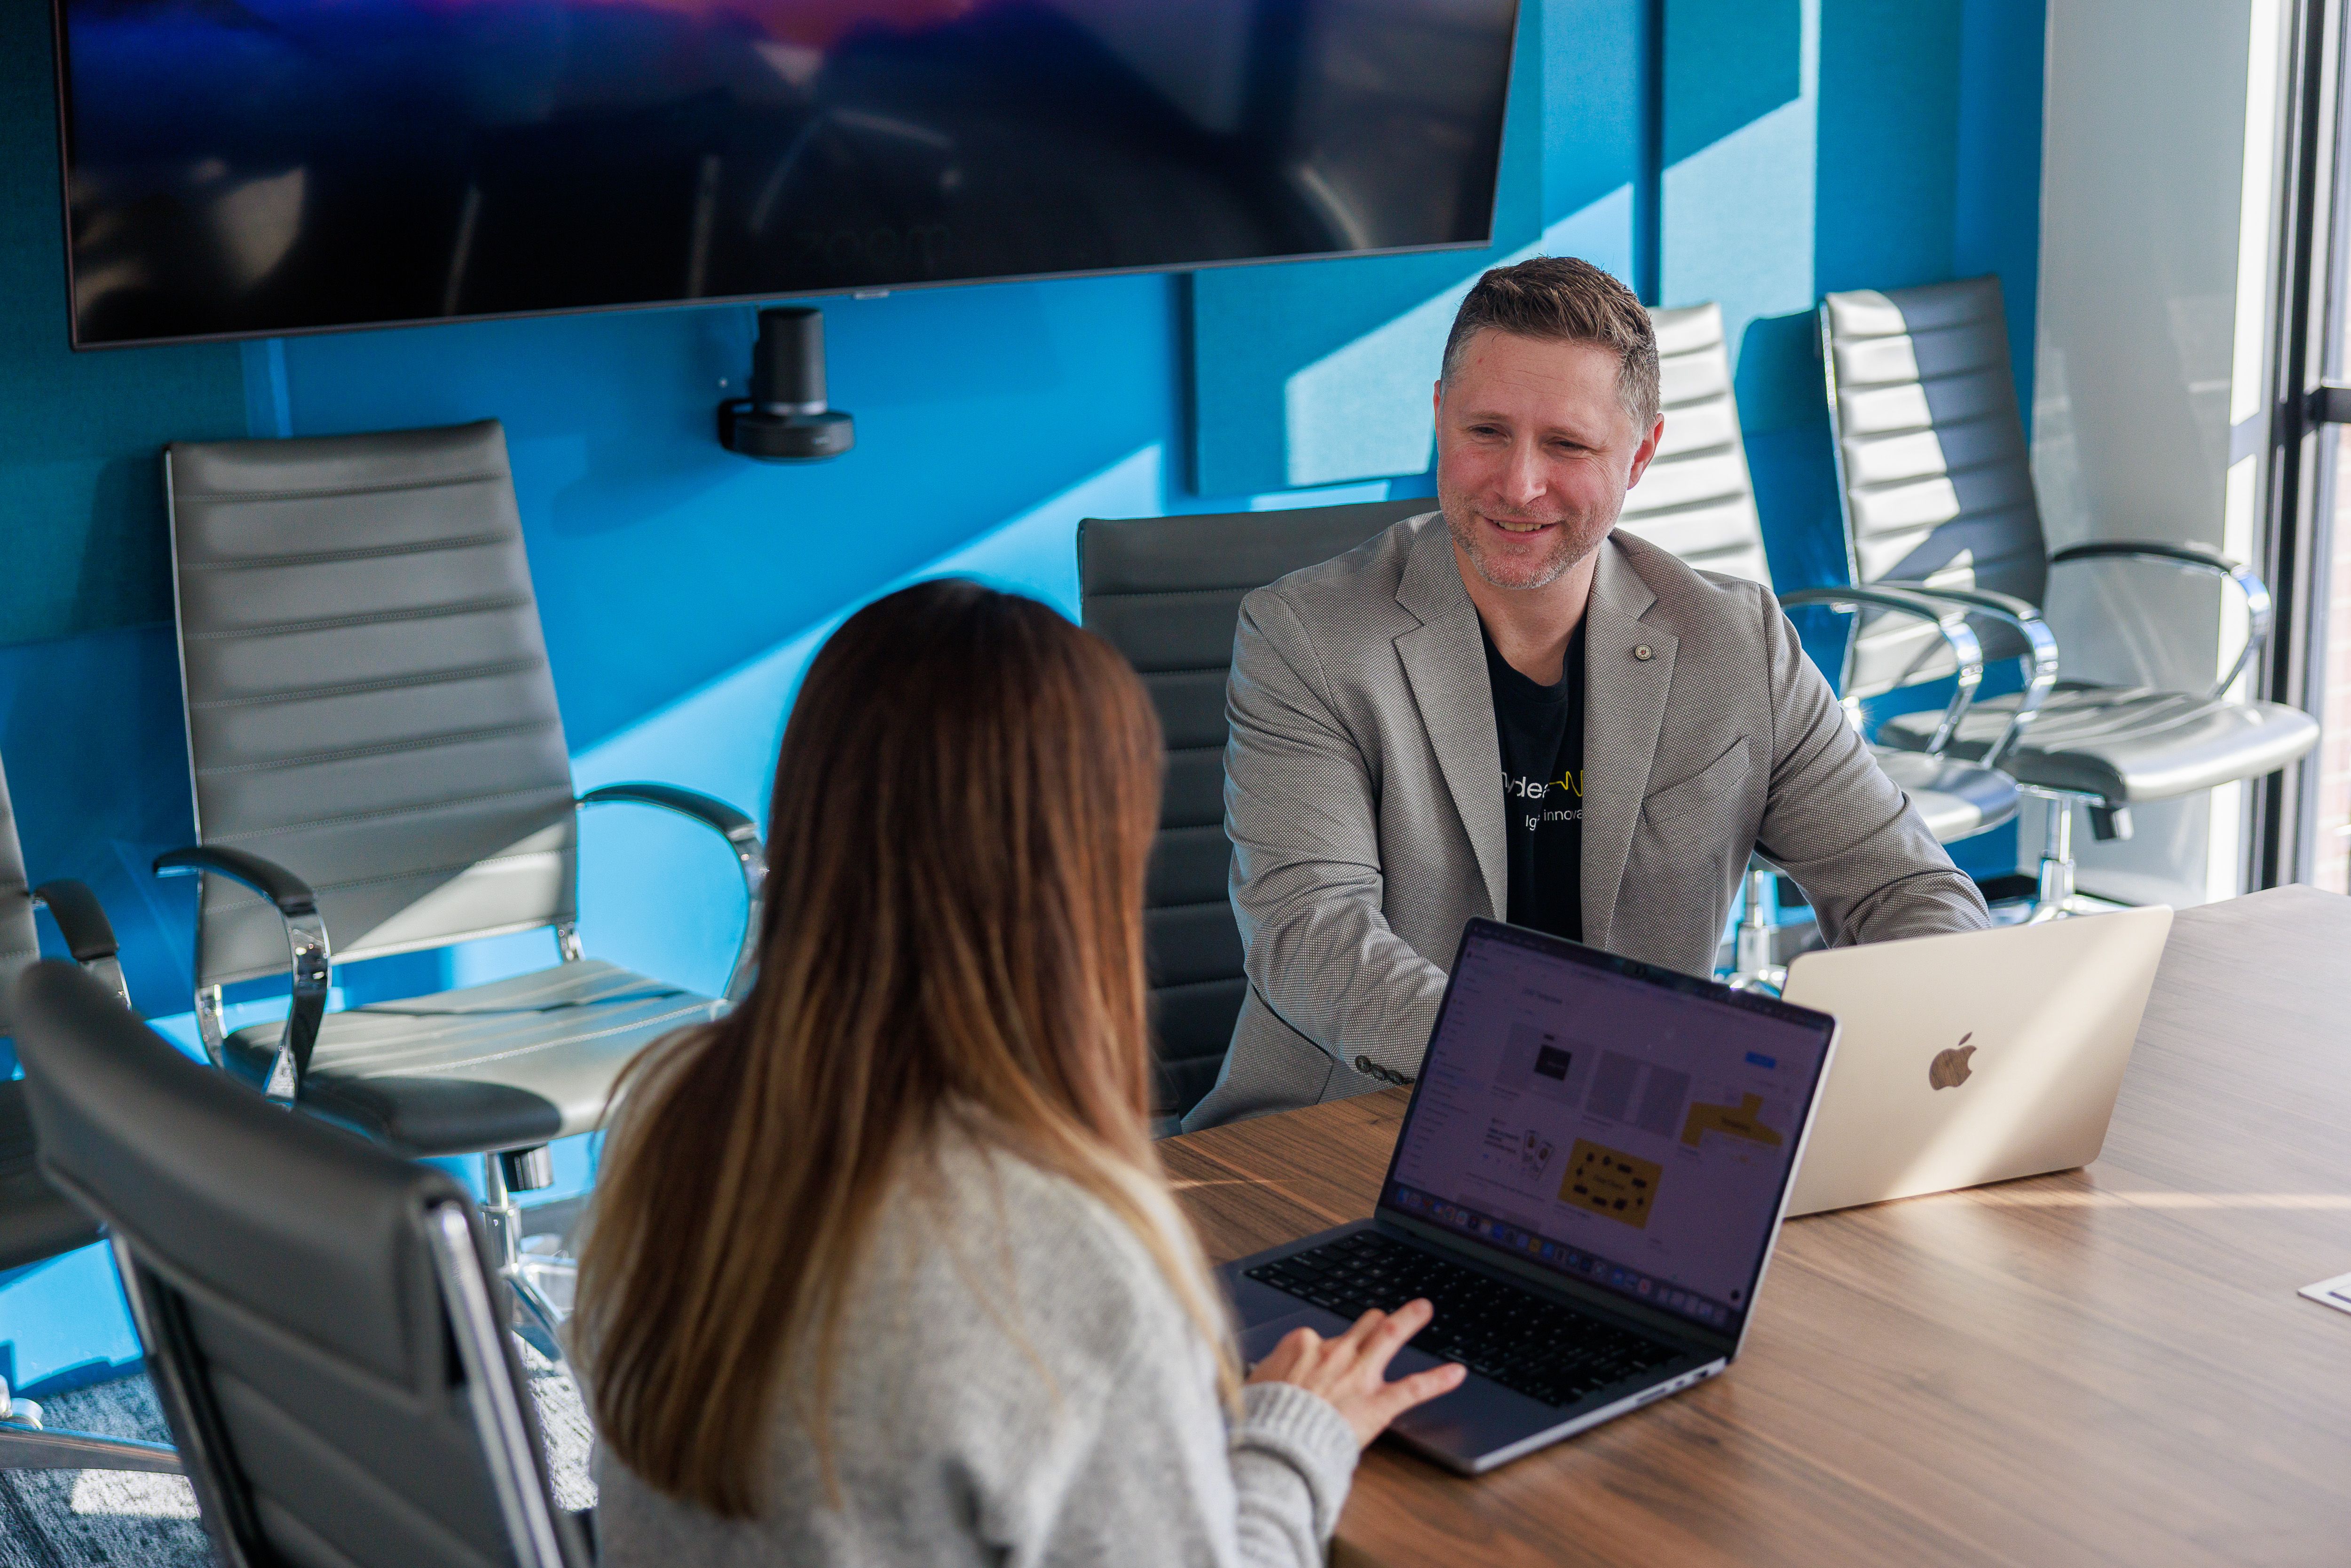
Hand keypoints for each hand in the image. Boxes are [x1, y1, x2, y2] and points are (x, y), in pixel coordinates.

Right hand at [1245, 1299, 1466, 1447]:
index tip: (1322, 1359)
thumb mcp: (1255, 1387)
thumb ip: (1268, 1376)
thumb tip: (1264, 1378)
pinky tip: (1457, 1372)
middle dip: (1374, 1320)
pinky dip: (1439, 1379)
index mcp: (1301, 1345)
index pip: (1318, 1338)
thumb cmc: (1263, 1419)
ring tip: (1423, 1309)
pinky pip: (1415, 1386)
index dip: (1323, 1351)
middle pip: (1359, 1327)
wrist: (1277, 1441)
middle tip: (1382, 1316)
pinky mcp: (1379, 1402)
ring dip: (1409, 1320)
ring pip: (1388, 1336)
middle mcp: (1334, 1352)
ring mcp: (1359, 1374)